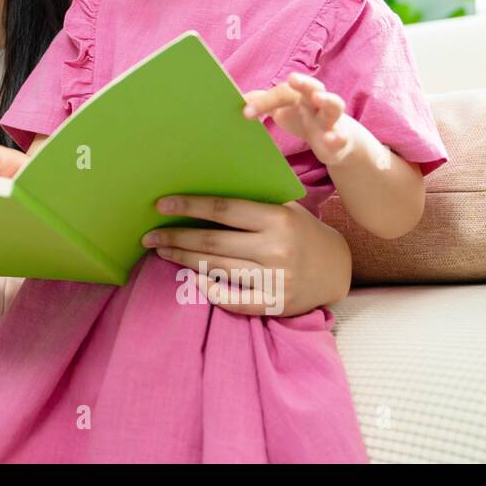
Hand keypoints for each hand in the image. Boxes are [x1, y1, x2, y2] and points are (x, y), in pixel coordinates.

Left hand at [143, 194, 351, 316]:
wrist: (338, 269)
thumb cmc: (300, 231)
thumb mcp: (284, 207)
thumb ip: (252, 200)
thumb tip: (203, 182)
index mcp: (277, 218)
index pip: (223, 209)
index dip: (189, 206)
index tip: (160, 205)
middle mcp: (276, 248)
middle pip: (213, 242)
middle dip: (176, 237)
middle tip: (148, 236)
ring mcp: (275, 279)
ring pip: (217, 269)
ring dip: (184, 259)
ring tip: (162, 251)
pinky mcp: (274, 304)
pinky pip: (233, 300)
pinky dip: (209, 291)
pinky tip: (190, 280)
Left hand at [243, 72, 355, 166]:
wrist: (335, 139)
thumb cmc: (304, 117)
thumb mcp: (281, 109)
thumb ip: (262, 101)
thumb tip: (235, 97)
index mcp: (299, 94)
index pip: (281, 92)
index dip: (263, 102)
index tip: (246, 113)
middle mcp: (317, 102)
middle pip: (313, 86)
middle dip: (303, 82)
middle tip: (292, 78)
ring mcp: (331, 118)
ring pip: (334, 105)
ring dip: (328, 100)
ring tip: (319, 99)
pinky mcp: (341, 137)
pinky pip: (341, 135)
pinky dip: (336, 136)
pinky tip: (330, 138)